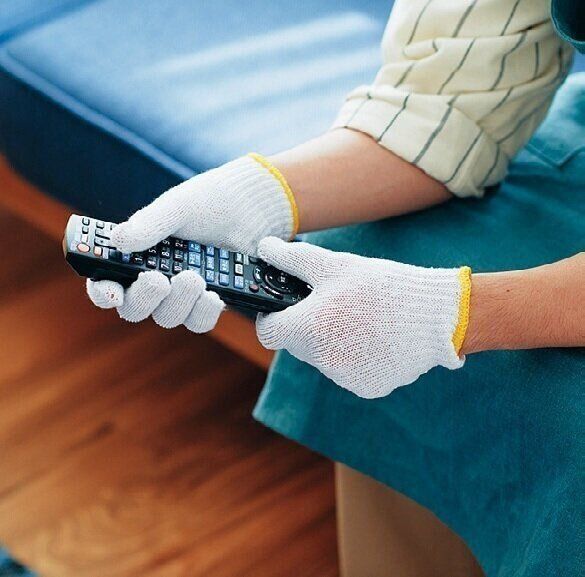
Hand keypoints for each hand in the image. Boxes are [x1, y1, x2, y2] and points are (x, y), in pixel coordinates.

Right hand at [87, 155, 296, 331]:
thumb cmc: (205, 203)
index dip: (101, 291)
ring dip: (179, 302)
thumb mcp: (177, 207)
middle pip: (134, 308)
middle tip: (159, 279)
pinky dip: (204, 311)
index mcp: (135, 256)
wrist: (248, 209)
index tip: (111, 291)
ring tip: (195, 277)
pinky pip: (199, 321)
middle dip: (144, 297)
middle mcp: (154, 280)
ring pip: (168, 317)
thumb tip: (118, 240)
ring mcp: (180, 294)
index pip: (106, 281)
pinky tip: (214, 295)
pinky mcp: (206, 302)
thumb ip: (149, 224)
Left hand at [255, 238, 470, 397]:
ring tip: (361, 319)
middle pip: (298, 344)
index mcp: (307, 329)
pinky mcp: (367, 387)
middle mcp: (321, 360)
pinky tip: (375, 337)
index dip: (273, 316)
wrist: (435, 316)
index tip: (285, 306)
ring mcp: (344, 377)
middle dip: (308, 324)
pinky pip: (349, 370)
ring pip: (324, 357)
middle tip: (334, 304)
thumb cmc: (381, 287)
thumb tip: (265, 247)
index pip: (268, 331)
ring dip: (332, 341)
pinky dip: (355, 356)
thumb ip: (292, 259)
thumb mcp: (333, 266)